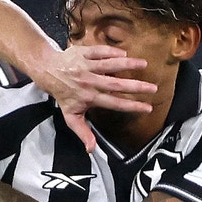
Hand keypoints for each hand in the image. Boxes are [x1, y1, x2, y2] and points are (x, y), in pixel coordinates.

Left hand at [31, 43, 155, 151]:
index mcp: (89, 98)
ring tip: (144, 64)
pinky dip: (112, 51)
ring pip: (109, 65)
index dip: (131, 106)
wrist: (48, 71)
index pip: (114, 103)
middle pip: (116, 85)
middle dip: (136, 87)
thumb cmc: (63, 94)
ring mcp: (86, 67)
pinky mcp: (83, 53)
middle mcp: (89, 82)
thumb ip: (83, 132)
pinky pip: (99, 51)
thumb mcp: (71, 116)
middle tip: (153, 87)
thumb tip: (91, 150)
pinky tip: (125, 54)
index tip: (148, 107)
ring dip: (127, 64)